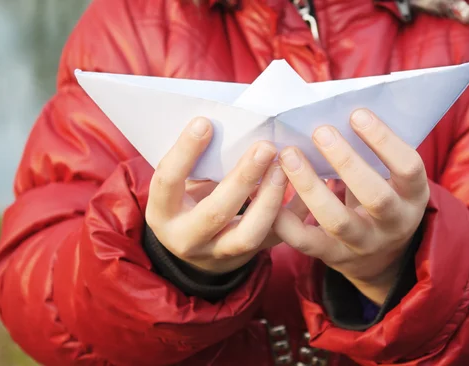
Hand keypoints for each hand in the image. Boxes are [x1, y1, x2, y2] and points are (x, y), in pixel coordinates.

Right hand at [146, 117, 288, 273]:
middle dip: (243, 178)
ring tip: (284, 169)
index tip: (205, 122)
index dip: (185, 152)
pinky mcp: (248, 257)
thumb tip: (231, 123)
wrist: (198, 247)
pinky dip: (292, 214)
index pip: (168, 181)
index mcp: (164, 212)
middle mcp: (187, 239)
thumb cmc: (188, 200)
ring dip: (270, 200)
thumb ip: (199, 162)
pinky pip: (275, 239)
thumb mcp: (182, 184)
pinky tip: (305, 191)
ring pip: (248, 235)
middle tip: (265, 147)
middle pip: (216, 212)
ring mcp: (218, 254)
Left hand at [274, 109, 428, 304]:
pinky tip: (270, 193)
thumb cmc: (379, 196)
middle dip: (346, 162)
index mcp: (414, 196)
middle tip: (320, 131)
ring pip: (338, 221)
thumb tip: (335, 109)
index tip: (356, 114)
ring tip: (289, 156)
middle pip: (376, 197)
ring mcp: (364, 244)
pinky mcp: (334, 257)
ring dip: (311, 186)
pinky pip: (308, 242)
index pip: (408, 167)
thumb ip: (371, 152)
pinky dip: (286, 220)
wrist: (380, 257)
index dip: (384, 141)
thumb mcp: (390, 178)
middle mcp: (394, 224)